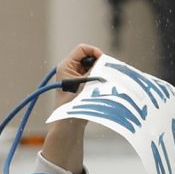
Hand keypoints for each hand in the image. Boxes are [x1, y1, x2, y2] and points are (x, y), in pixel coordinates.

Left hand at [42, 43, 106, 173]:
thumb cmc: (74, 108)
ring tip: (107, 80)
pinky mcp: (81, 83)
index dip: (95, 51)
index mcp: (66, 66)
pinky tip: (106, 84)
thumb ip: (96, 72)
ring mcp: (75, 76)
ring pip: (92, 66)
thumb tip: (107, 63)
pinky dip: (100, 77)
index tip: (105, 61)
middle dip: (100, 62)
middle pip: (89, 56)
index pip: (82, 49)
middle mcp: (69, 68)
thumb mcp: (86, 87)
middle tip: (109, 72)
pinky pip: (93, 74)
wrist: (69, 124)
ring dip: (101, 71)